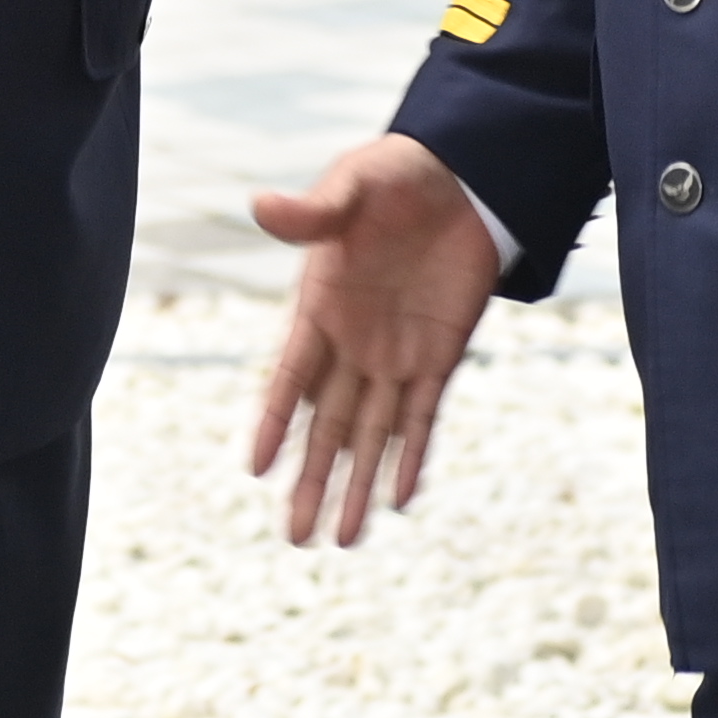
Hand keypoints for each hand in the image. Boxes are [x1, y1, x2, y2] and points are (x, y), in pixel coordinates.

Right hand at [245, 133, 503, 544]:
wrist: (463, 176)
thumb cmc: (395, 175)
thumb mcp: (352, 186)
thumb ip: (312, 212)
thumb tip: (260, 205)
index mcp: (320, 305)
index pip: (289, 375)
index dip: (272, 421)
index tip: (254, 468)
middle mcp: (353, 342)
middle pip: (327, 425)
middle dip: (312, 481)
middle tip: (296, 539)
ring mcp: (397, 354)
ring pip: (373, 434)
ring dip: (359, 485)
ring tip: (342, 541)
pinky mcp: (441, 355)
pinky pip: (424, 414)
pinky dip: (413, 454)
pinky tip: (401, 498)